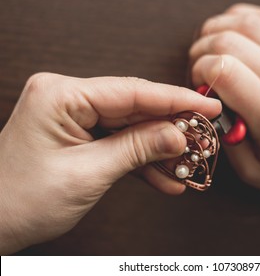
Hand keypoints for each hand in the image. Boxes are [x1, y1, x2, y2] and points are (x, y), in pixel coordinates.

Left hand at [0, 73, 220, 253]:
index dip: (176, 99)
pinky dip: (142, 162)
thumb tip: (177, 134)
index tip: (206, 105)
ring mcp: (75, 118)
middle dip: (171, 129)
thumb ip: (137, 149)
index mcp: (61, 95)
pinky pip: (119, 144)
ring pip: (132, 129)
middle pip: (136, 109)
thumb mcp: (88, 173)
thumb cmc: (20, 199)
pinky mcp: (81, 136)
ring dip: (160, 150)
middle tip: (203, 139)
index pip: (133, 92)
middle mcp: (68, 99)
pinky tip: (166, 178)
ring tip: (188, 165)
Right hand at [190, 3, 259, 227]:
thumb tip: (207, 104)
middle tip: (201, 73)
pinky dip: (244, 21)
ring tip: (212, 52)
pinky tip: (236, 38)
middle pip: (231, 39)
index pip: (225, 69)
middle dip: (201, 51)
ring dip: (219, 30)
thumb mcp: (254, 172)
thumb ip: (224, 136)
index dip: (199, 71)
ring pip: (250, 21)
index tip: (199, 87)